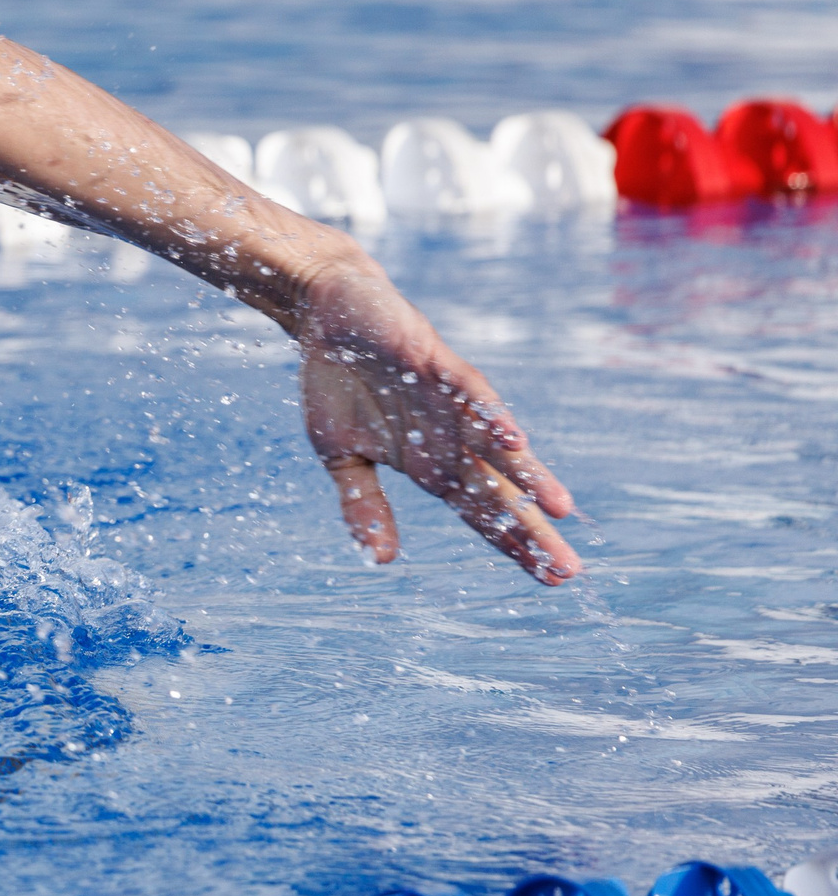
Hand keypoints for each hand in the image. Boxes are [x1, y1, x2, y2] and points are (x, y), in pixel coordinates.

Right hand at [290, 256, 580, 583]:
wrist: (326, 314)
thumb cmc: (337, 381)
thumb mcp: (340, 454)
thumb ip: (362, 504)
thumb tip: (381, 560)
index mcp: (432, 465)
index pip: (482, 513)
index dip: (514, 545)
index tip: (549, 581)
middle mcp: (452, 439)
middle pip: (500, 492)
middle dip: (532, 530)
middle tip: (568, 570)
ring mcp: (452, 404)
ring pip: (498, 448)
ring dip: (528, 478)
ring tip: (560, 510)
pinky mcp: (440, 366)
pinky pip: (472, 394)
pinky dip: (491, 416)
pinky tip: (513, 439)